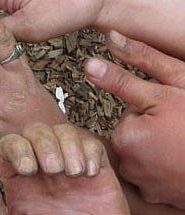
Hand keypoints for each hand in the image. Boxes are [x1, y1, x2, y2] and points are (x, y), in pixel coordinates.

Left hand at [0, 122, 129, 213]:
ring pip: (63, 131)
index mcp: (20, 179)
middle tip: (54, 169)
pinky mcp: (97, 172)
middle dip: (43, 142)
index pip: (9, 144)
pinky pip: (92, 145)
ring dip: (68, 145)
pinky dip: (91, 153)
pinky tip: (90, 173)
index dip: (16, 147)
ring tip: (74, 172)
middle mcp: (43, 167)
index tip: (28, 169)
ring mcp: (69, 166)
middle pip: (35, 130)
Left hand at [85, 32, 184, 208]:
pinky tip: (183, 159)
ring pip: (147, 153)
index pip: (128, 112)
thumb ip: (122, 79)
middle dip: (154, 126)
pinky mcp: (162, 199)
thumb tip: (89, 65)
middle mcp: (129, 166)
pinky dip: (169, 167)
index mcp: (125, 138)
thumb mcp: (163, 93)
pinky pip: (158, 175)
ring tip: (182, 141)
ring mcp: (147, 186)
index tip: (170, 111)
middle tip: (179, 125)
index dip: (151, 106)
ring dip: (161, 146)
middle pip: (135, 133)